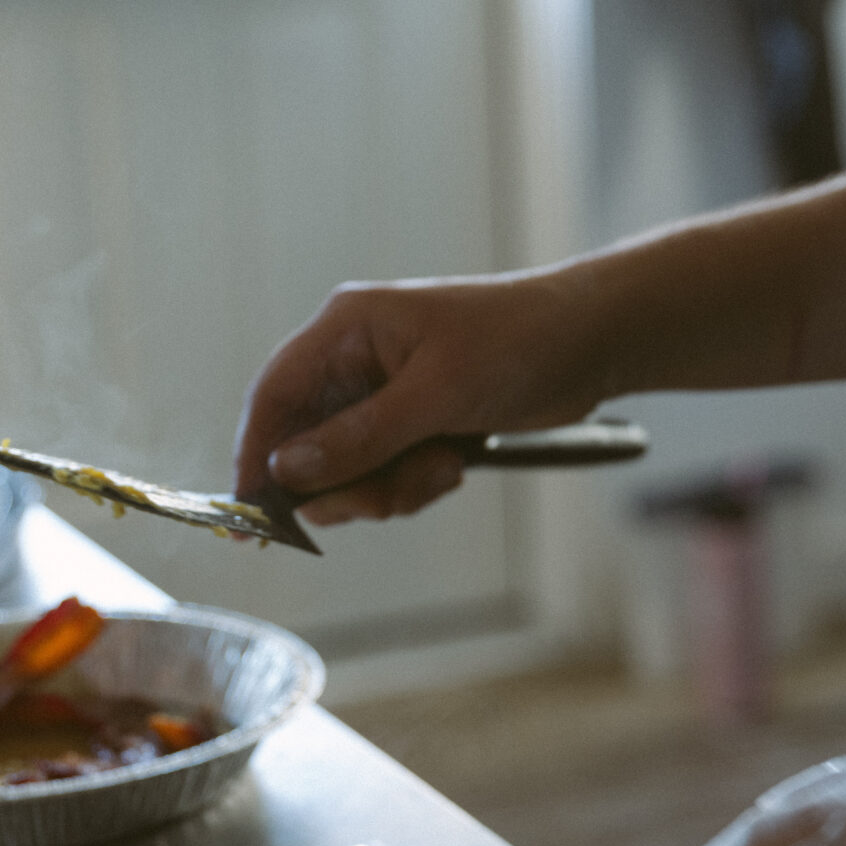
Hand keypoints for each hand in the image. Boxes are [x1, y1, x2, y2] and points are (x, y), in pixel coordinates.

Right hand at [233, 271, 604, 525]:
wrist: (594, 341)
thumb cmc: (518, 342)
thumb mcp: (437, 394)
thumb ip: (360, 437)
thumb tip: (287, 472)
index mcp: (348, 329)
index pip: (275, 395)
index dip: (256, 455)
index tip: (251, 515)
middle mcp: (357, 361)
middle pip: (307, 445)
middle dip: (343, 483)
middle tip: (378, 500)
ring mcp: (386, 395)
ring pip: (349, 470)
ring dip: (388, 487)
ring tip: (441, 468)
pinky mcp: (415, 423)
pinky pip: (387, 474)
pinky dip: (416, 484)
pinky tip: (455, 465)